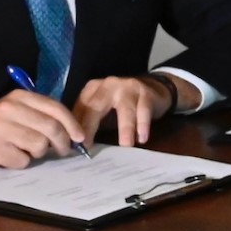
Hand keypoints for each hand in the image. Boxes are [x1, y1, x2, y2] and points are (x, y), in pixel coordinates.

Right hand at [0, 88, 89, 170]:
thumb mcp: (19, 112)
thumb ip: (44, 116)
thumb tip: (76, 134)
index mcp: (19, 97)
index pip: (55, 108)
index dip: (72, 124)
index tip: (80, 138)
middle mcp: (8, 108)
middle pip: (51, 128)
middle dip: (62, 142)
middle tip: (62, 150)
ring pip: (39, 145)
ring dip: (38, 153)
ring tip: (26, 150)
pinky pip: (23, 160)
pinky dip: (21, 162)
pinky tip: (10, 156)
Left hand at [75, 73, 196, 148]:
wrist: (154, 87)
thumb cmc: (123, 104)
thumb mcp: (104, 108)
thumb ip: (91, 121)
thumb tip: (77, 144)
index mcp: (94, 88)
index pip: (82, 107)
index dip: (77, 126)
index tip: (76, 145)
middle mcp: (109, 84)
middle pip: (97, 105)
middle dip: (91, 126)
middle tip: (88, 146)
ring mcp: (129, 87)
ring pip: (125, 110)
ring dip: (125, 128)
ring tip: (125, 145)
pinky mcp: (146, 93)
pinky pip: (144, 111)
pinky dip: (143, 125)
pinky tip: (142, 138)